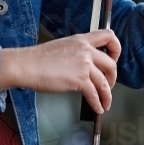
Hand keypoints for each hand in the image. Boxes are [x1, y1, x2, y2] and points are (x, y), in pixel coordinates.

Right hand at [0, 29, 121, 112]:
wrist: (27, 65)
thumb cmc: (38, 58)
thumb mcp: (62, 47)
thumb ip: (77, 53)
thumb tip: (83, 65)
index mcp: (81, 40)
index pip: (108, 36)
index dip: (116, 48)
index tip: (113, 58)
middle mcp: (86, 50)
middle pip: (111, 63)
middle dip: (112, 77)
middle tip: (108, 85)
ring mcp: (83, 65)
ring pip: (104, 82)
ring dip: (107, 95)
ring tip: (105, 102)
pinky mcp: (79, 80)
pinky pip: (94, 94)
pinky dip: (98, 103)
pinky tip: (97, 108)